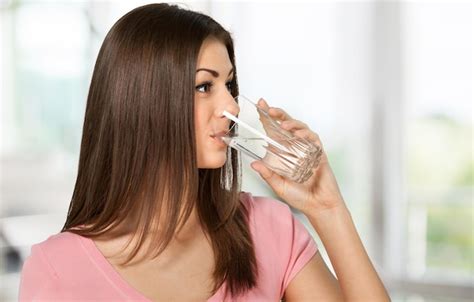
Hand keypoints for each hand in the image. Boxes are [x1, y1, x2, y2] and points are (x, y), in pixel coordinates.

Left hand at [250, 98, 345, 215]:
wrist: (318, 206)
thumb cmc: (300, 196)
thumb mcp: (278, 185)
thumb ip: (268, 174)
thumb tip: (253, 164)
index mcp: (284, 153)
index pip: (274, 131)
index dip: (267, 119)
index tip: (259, 106)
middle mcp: (295, 148)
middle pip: (287, 125)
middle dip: (278, 114)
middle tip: (268, 108)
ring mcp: (308, 149)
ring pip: (301, 128)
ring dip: (292, 123)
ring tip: (283, 124)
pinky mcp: (319, 153)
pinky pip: (313, 139)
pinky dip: (306, 135)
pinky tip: (299, 135)